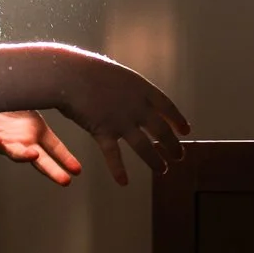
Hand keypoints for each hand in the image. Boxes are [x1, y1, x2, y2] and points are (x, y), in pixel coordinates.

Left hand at [0, 109, 81, 185]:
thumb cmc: (8, 103)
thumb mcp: (31, 102)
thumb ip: (44, 101)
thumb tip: (64, 91)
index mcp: (37, 132)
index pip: (55, 148)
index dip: (66, 159)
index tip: (77, 170)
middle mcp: (24, 141)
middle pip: (41, 159)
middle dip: (53, 170)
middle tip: (64, 180)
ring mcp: (6, 141)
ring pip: (16, 153)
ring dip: (24, 156)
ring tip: (33, 155)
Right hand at [53, 54, 189, 184]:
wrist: (67, 73)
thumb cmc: (86, 70)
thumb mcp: (114, 74)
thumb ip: (126, 89)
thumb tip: (131, 98)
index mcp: (141, 88)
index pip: (167, 106)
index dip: (177, 120)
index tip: (186, 131)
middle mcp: (136, 106)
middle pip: (161, 130)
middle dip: (172, 145)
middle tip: (179, 157)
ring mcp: (121, 120)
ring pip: (144, 147)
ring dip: (156, 161)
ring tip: (163, 171)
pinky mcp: (103, 131)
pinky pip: (114, 155)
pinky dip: (118, 170)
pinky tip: (123, 182)